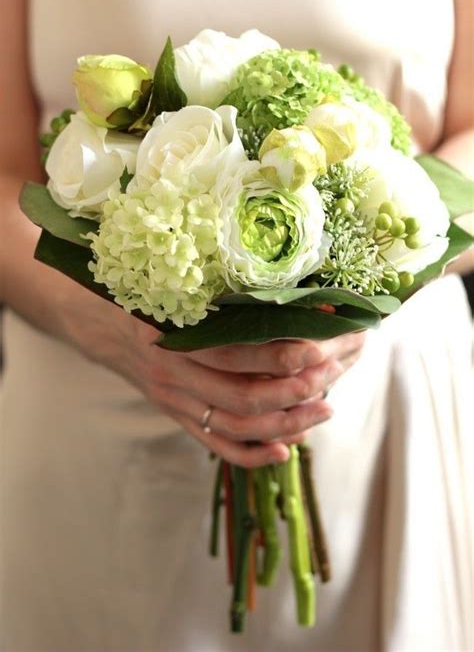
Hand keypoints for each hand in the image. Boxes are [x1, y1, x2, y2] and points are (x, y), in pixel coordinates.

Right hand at [60, 290, 365, 467]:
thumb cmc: (149, 301)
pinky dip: (253, 455)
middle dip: (294, 392)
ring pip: (237, 427)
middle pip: (243, 398)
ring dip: (285, 424)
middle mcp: (174, 377)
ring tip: (323, 410)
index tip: (319, 348)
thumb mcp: (174, 291)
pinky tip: (285, 451)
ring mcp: (176, 404)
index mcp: (173, 339)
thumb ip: (216, 299)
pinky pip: (219, 446)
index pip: (234, 355)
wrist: (106, 329)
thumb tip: (282, 296)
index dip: (279, 357)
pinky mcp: (180, 419)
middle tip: (330, 379)